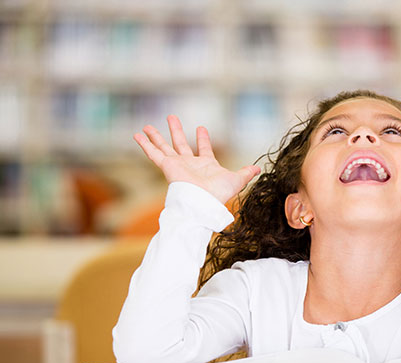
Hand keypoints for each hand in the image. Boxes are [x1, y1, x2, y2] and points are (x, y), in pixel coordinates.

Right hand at [134, 115, 260, 203]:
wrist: (203, 202)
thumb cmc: (219, 193)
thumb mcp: (237, 180)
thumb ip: (246, 173)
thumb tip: (259, 169)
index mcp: (206, 165)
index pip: (203, 149)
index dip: (203, 139)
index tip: (201, 128)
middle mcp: (190, 164)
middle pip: (181, 144)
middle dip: (177, 131)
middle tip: (172, 118)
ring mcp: (177, 164)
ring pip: (164, 146)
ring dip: (156, 136)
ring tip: (147, 126)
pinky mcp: (167, 166)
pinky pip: (153, 153)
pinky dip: (145, 144)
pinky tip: (137, 135)